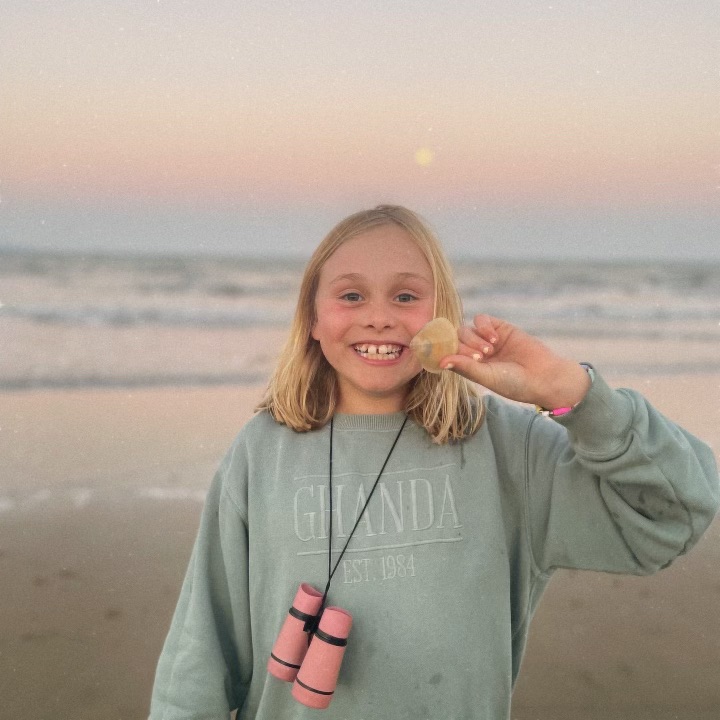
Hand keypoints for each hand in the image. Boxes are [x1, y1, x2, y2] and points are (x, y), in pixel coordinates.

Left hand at [440, 314, 590, 408]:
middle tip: (480, 357)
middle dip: (464, 347)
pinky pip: (482, 319)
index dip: (447, 352)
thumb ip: (465, 367)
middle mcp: (475, 352)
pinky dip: (483, 326)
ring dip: (474, 338)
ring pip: (466, 329)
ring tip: (490, 350)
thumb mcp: (486, 377)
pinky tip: (494, 338)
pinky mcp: (500, 327)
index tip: (448, 354)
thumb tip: (440, 362)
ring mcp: (487, 339)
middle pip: (455, 340)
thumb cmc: (514, 383)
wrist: (544, 376)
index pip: (448, 353)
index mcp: (469, 367)